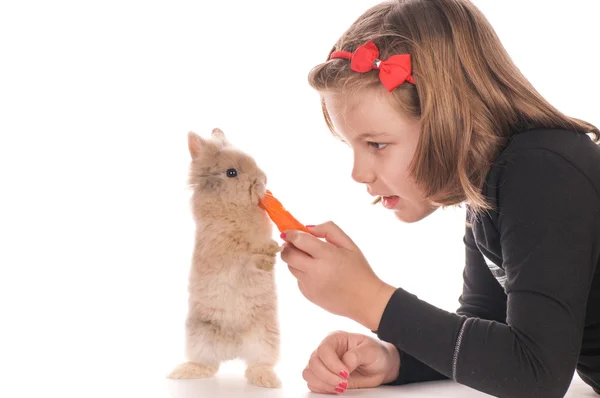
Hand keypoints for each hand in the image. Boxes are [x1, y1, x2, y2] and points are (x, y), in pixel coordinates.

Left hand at [280, 221, 395, 330]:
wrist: (365, 300)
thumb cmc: (359, 270)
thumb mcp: (349, 244)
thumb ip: (329, 230)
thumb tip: (308, 228)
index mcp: (327, 255)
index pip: (299, 240)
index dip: (290, 234)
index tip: (288, 232)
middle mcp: (315, 271)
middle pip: (288, 255)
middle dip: (287, 247)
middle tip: (294, 244)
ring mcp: (310, 285)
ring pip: (291, 267)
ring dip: (295, 260)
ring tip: (310, 259)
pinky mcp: (308, 295)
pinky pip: (298, 279)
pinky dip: (303, 273)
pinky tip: (318, 275)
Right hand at [302, 331, 400, 393]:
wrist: (382, 366)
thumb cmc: (376, 353)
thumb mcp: (370, 350)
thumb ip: (356, 355)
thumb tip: (344, 364)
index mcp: (336, 338)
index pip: (323, 349)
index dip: (332, 363)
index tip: (346, 373)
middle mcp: (327, 350)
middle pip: (313, 362)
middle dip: (327, 376)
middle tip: (344, 383)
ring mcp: (324, 364)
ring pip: (309, 373)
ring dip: (323, 383)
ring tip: (341, 387)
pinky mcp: (325, 377)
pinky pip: (313, 383)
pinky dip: (323, 389)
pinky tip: (337, 388)